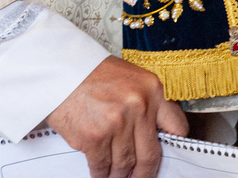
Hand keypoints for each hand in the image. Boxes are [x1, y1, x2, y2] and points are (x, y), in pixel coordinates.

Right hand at [47, 56, 188, 177]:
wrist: (60, 70)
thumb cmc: (92, 73)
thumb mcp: (130, 78)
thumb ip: (146, 102)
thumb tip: (154, 132)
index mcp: (152, 90)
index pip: (176, 126)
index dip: (174, 145)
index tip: (168, 155)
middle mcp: (139, 107)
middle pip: (150, 155)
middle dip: (145, 173)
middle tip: (141, 177)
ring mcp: (117, 124)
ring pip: (125, 164)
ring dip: (121, 176)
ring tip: (118, 177)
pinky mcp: (95, 138)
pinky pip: (102, 166)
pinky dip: (102, 175)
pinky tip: (101, 174)